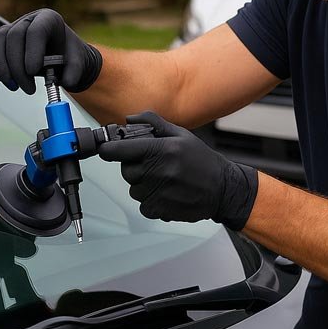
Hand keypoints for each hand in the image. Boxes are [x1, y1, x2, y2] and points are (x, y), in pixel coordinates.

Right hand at [0, 8, 101, 94]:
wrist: (61, 57)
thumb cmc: (69, 56)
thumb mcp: (77, 63)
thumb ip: (75, 71)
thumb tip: (67, 81)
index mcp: (49, 19)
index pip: (36, 30)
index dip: (32, 50)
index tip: (33, 71)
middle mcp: (29, 19)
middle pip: (15, 37)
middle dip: (18, 66)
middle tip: (29, 89)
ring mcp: (14, 27)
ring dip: (3, 68)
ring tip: (15, 87)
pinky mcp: (3, 40)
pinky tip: (6, 82)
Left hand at [97, 112, 258, 230]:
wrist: (223, 188)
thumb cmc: (202, 161)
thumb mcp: (181, 135)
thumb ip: (153, 123)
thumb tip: (129, 119)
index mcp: (162, 149)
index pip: (121, 150)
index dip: (109, 149)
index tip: (104, 149)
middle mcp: (158, 171)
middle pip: (126, 171)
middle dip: (134, 166)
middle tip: (152, 164)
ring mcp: (158, 192)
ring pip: (134, 189)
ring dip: (143, 185)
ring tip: (164, 179)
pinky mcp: (160, 209)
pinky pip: (143, 205)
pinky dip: (151, 200)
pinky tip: (167, 193)